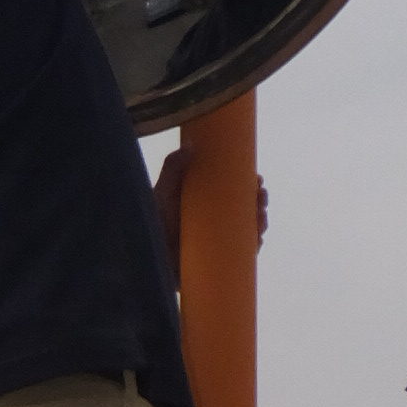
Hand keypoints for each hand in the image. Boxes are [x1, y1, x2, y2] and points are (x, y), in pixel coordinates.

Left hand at [153, 152, 267, 283]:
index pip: (234, 191)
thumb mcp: (162, 193)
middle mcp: (213, 221)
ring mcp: (216, 241)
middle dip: (258, 203)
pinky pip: (240, 255)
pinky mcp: (216, 261)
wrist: (146, 256)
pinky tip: (257, 240)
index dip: (250, 185)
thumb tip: (190, 145)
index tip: (257, 179)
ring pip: (246, 231)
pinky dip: (252, 248)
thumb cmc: (151, 223)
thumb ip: (172, 168)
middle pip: (245, 210)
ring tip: (260, 218)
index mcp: (205, 202)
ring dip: (259, 223)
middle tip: (261, 197)